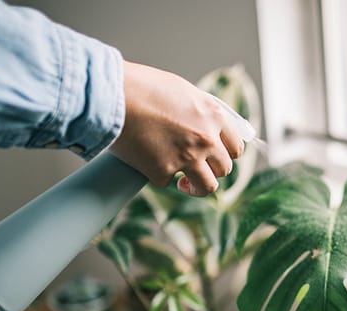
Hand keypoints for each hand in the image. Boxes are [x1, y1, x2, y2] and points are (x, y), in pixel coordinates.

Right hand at [109, 61, 243, 195]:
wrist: (110, 95)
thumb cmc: (141, 87)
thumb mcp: (181, 90)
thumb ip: (198, 111)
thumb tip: (206, 124)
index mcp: (213, 116)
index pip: (236, 146)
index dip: (227, 154)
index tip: (218, 158)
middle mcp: (206, 139)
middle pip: (225, 169)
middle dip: (212, 171)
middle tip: (197, 168)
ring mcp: (187, 158)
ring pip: (207, 187)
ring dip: (196, 188)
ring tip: (184, 184)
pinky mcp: (163, 172)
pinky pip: (167, 182)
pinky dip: (158, 176)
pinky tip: (148, 163)